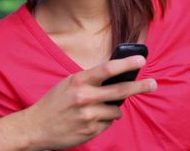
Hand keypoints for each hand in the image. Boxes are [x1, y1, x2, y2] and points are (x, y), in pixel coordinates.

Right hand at [21, 56, 155, 149]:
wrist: (36, 127)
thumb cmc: (55, 102)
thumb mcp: (69, 84)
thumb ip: (90, 80)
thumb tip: (118, 78)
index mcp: (79, 80)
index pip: (108, 69)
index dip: (127, 63)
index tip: (142, 59)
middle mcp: (85, 97)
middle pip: (121, 90)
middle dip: (141, 86)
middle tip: (153, 84)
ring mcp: (89, 115)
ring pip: (116, 110)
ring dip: (114, 108)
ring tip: (98, 108)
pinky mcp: (91, 130)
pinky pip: (108, 123)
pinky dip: (104, 120)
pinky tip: (90, 119)